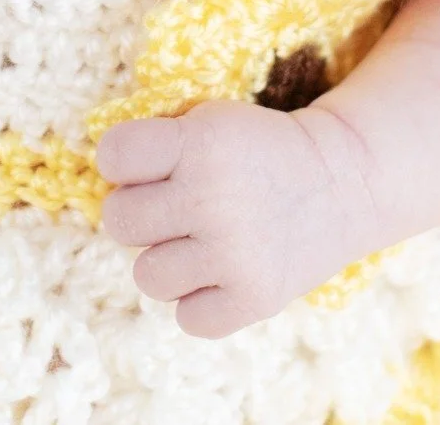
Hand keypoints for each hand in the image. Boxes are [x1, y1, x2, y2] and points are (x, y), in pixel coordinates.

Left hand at [95, 99, 377, 338]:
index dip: (121, 161)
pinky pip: (186, 318)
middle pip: (120, 220)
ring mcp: (233, 254)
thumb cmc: (255, 150)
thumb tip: (100, 187)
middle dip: (138, 213)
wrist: (339, 181)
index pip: (114, 155)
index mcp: (199, 143)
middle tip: (172, 207)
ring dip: (166, 260)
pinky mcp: (254, 299)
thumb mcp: (209, 121)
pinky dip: (199, 300)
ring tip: (197, 240)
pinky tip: (220, 272)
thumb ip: (155, 146)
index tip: (144, 165)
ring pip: (146, 276)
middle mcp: (211, 198)